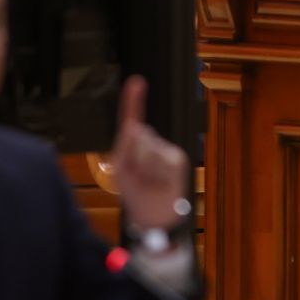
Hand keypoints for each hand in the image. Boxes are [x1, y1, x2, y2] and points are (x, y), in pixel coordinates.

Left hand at [111, 75, 188, 230]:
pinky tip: (159, 182)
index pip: (133, 118)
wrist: (155, 217)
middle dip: (132, 153)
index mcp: (135, 144)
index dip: (133, 100)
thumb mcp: (122, 167)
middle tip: (136, 176)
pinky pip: (161, 157)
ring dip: (143, 165)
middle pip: (138, 134)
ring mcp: (166, 149)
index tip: (137, 81)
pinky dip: (155, 170)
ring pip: (149, 145)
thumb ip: (125, 144)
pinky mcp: (177, 158)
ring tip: (147, 181)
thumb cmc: (135, 192)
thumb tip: (134, 125)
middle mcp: (152, 142)